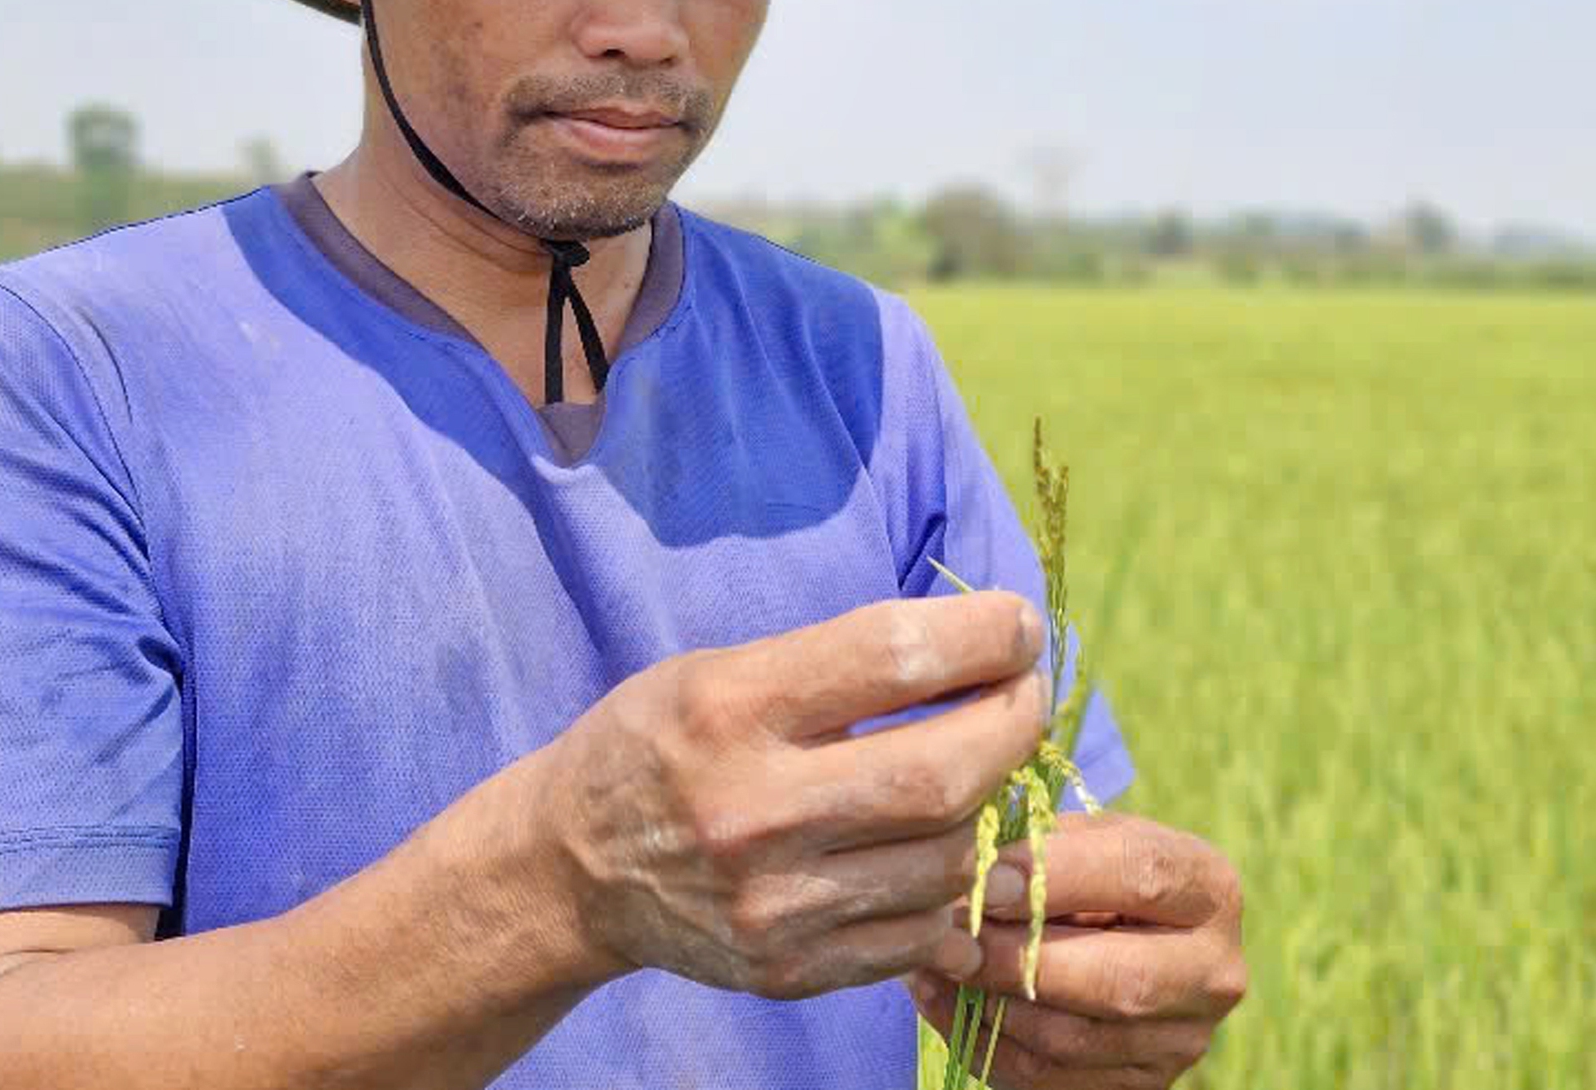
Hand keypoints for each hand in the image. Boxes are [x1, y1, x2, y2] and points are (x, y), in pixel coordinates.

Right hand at [517, 592, 1049, 999]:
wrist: (569, 867)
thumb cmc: (660, 742)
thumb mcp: (721, 669)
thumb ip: (840, 662)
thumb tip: (985, 647)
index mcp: (730, 708)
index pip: (893, 656)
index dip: (984, 635)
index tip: (1018, 626)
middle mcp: (751, 810)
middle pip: (942, 772)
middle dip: (1013, 723)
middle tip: (1025, 696)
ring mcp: (772, 905)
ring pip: (948, 859)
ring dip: (989, 806)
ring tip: (979, 769)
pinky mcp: (788, 970)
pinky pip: (921, 934)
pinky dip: (953, 889)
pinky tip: (941, 847)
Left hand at [905, 812, 1246, 1087]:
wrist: (1127, 940)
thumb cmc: (1097, 872)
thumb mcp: (1087, 839)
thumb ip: (1043, 849)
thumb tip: (975, 879)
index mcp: (1209, 889)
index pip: (1140, 876)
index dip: (1055, 878)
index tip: (986, 880)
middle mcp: (1214, 972)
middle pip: (1117, 978)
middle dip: (1018, 959)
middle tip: (952, 939)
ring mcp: (1184, 1041)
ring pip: (1073, 1039)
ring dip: (990, 1006)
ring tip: (936, 967)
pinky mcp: (1143, 1086)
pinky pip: (1049, 1081)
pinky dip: (985, 1043)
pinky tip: (947, 1003)